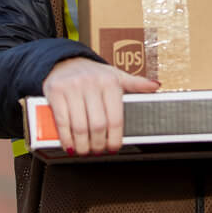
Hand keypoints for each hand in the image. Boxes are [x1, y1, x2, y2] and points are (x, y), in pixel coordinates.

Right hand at [42, 57, 159, 155]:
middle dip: (98, 143)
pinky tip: (70, 145)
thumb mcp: (116, 75)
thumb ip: (135, 83)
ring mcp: (72, 88)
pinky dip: (66, 138)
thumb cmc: (93, 73)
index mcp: (110, 82)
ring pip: (79, 126)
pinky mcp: (55, 92)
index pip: (115, 117)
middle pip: (97, 124)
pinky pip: (61, 121)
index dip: (115, 137)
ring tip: (85, 150)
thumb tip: (156, 86)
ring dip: (82, 144)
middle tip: (98, 151)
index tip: (113, 148)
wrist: (64, 61)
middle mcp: (91, 84)